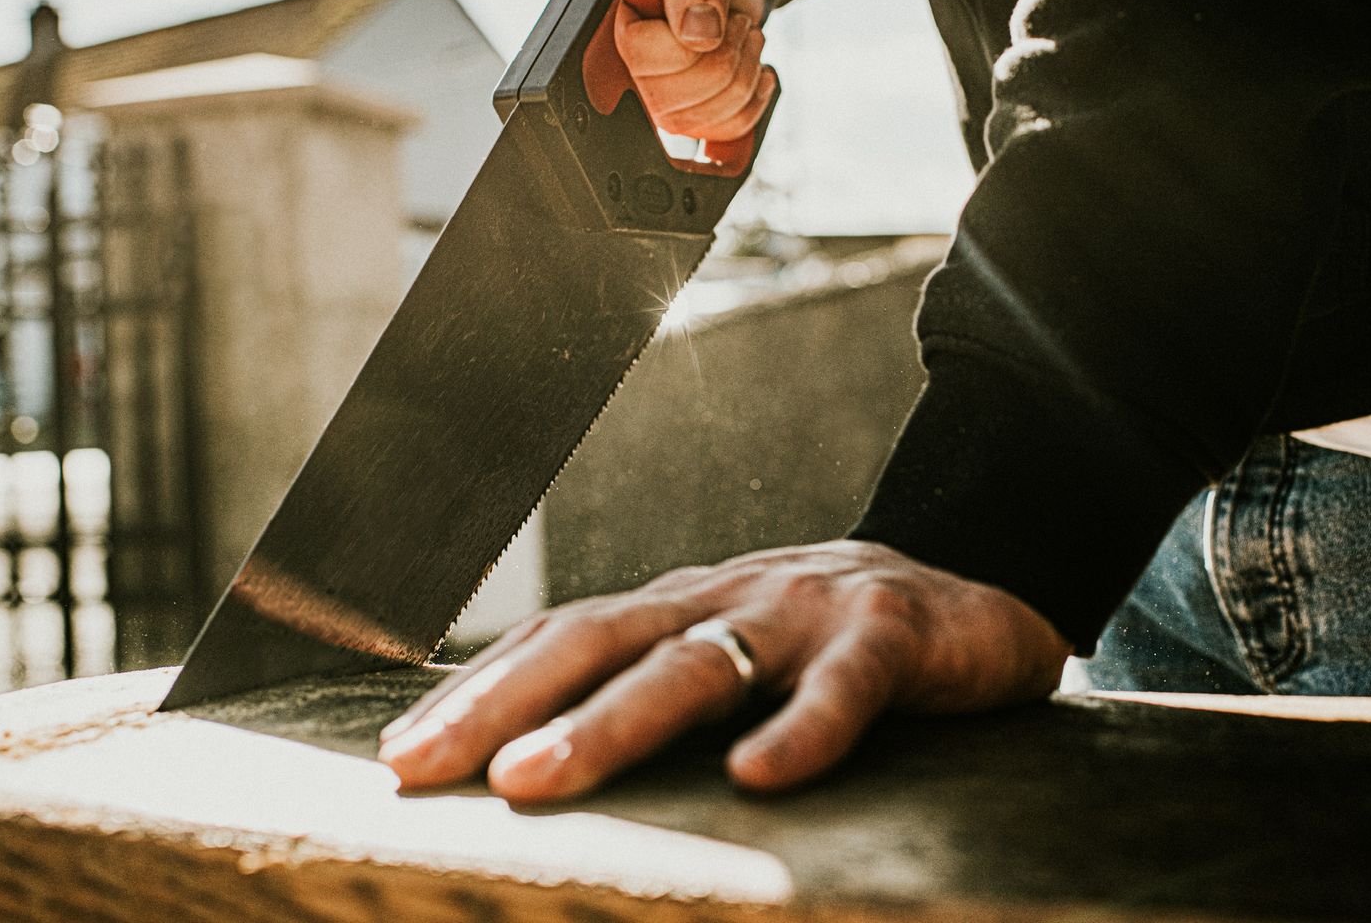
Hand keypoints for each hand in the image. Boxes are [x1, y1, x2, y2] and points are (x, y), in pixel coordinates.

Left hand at [379, 540, 1072, 802]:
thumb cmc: (826, 643)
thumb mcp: (728, 660)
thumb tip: (531, 763)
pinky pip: (842, 687)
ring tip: (535, 778)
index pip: (557, 639)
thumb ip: (649, 695)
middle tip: (422, 767)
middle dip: (500, 704)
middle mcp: (723, 599)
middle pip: (596, 643)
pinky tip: (760, 780)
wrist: (973, 589)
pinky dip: (800, 730)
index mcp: (677, 608)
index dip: (476, 691)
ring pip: (696, 664)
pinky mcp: (889, 634)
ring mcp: (803, 611)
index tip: (397, 756)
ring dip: (608, 722)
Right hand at [616, 0, 776, 140]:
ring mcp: (645, 81)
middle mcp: (613, 49)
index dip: (683, 40)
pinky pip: (713, 132)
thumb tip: (698, 35)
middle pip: (663, 102)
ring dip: (738, 80)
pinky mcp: (681, 100)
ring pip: (689, 122)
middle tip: (736, 20)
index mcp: (601, 1)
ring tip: (746, 34)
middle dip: (720, 63)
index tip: (712, 7)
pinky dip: (748, 104)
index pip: (634, 54)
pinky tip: (754, 67)